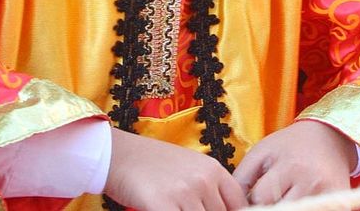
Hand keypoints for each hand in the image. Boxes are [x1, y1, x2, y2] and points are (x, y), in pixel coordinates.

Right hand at [104, 127, 248, 210]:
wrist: (120, 154)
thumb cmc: (154, 163)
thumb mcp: (190, 167)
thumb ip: (209, 187)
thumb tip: (225, 208)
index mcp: (214, 169)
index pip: (239, 204)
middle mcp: (204, 180)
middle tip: (189, 210)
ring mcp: (185, 193)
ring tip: (177, 210)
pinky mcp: (163, 204)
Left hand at [233, 120, 358, 204]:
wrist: (330, 137)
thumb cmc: (289, 146)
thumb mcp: (261, 153)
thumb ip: (241, 179)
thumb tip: (231, 206)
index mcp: (290, 167)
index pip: (261, 199)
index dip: (250, 203)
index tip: (249, 200)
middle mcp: (312, 182)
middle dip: (269, 208)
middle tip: (267, 199)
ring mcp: (327, 194)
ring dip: (285, 209)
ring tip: (281, 198)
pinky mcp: (338, 201)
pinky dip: (302, 209)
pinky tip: (296, 201)